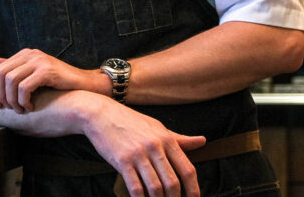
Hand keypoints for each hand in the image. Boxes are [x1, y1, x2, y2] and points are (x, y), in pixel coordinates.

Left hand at [0, 48, 106, 112]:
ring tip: (20, 110)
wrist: (86, 86)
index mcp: (25, 54)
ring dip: (12, 100)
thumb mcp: (35, 75)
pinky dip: (23, 100)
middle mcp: (30, 54)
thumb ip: (16, 69)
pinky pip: (24, 87)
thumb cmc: (59, 85)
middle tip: (6, 109)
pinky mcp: (47, 71)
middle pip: (0, 74)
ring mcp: (39, 61)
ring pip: (11, 81)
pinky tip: (30, 107)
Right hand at [81, 99, 204, 196]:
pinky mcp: (122, 161)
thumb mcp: (157, 126)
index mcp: (166, 139)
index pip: (187, 169)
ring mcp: (138, 154)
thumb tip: (203, 141)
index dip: (193, 189)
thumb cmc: (130, 121)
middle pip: (172, 183)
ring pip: (155, 188)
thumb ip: (179, 139)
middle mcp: (154, 146)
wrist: (100, 113)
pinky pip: (135, 187)